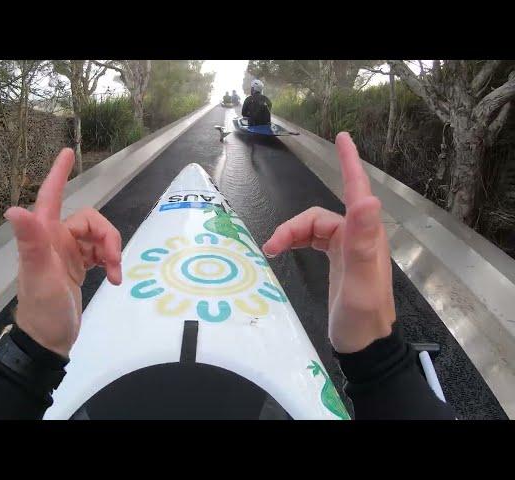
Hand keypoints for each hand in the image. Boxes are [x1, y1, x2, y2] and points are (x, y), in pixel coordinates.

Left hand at [4, 148, 121, 357]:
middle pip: (90, 221)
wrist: (49, 341)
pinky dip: (110, 261)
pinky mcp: (79, 267)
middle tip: (114, 261)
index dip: (58, 174)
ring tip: (115, 275)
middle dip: (108, 237)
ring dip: (112, 252)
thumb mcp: (41, 277)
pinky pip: (100, 253)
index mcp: (45, 236)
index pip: (50, 196)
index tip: (67, 153)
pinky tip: (114, 278)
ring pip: (98, 237)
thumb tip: (13, 210)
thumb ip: (31, 243)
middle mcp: (55, 239)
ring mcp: (68, 253)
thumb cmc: (43, 309)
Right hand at [262, 132, 394, 352]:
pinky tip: (285, 251)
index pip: (357, 192)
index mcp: (364, 238)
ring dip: (291, 235)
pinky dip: (297, 242)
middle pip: (319, 216)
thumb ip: (363, 241)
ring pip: (313, 228)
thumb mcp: (360, 282)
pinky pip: (314, 241)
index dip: (349, 163)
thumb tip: (367, 200)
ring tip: (272, 251)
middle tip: (271, 247)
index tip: (342, 138)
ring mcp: (348, 251)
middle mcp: (358, 238)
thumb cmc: (362, 318)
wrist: (364, 347)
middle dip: (293, 226)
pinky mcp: (338, 262)